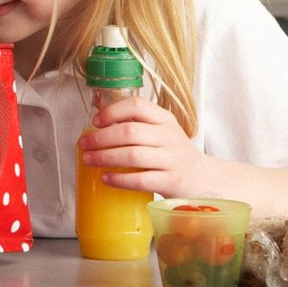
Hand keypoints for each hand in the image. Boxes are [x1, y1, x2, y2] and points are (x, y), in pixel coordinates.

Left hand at [77, 96, 220, 198]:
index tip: (96, 121)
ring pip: (133, 155)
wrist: (204, 179)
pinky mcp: (171, 182)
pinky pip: (141, 180)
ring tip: (88, 160)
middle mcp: (169, 136)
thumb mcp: (160, 131)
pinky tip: (106, 178)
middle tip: (83, 144)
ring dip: (105, 157)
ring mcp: (172, 159)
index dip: (113, 111)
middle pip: (130, 132)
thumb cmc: (172, 153)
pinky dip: (119, 179)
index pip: (137, 105)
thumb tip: (98, 123)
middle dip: (101, 138)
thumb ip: (136, 124)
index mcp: (164, 119)